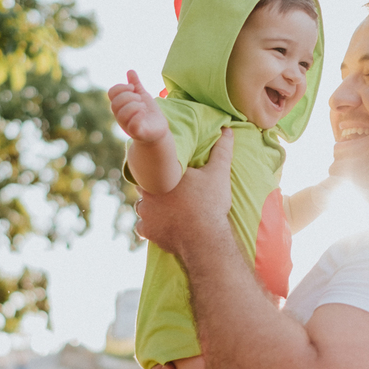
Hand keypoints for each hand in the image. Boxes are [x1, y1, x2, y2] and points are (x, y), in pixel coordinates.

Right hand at [108, 70, 167, 143]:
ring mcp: (127, 125)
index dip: (121, 87)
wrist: (158, 129)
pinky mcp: (137, 133)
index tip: (133, 87)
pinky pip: (133, 125)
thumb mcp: (142, 96)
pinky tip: (144, 112)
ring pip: (122, 114)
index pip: (111, 93)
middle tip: (140, 99)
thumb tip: (130, 71)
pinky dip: (138, 116)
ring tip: (143, 107)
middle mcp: (120, 116)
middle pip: (115, 103)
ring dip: (134, 106)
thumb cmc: (148, 113)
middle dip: (129, 96)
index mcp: (120, 105)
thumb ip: (136, 84)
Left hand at [135, 128, 233, 256]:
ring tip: (165, 209)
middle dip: (153, 189)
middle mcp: (147, 194)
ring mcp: (145, 214)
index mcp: (160, 177)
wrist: (205, 238)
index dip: (156, 170)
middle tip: (167, 191)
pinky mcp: (148, 232)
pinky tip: (161, 226)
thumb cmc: (209, 204)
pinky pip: (143, 228)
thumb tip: (227, 130)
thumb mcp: (218, 174)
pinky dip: (150, 227)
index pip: (149, 168)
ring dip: (150, 208)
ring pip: (142, 207)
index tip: (164, 173)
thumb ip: (221, 151)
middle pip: (143, 187)